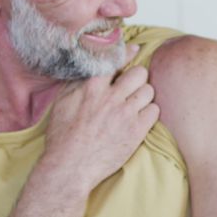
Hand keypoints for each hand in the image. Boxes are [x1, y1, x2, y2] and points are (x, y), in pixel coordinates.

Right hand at [40, 43, 159, 192]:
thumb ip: (79, 79)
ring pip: (149, 90)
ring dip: (143, 95)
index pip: (116, 59)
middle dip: (137, 78)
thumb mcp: (62, 100)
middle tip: (131, 88)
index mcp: (91, 86)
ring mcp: (125, 114)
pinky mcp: (136, 131)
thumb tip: (93, 63)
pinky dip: (148, 113)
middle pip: (140, 73)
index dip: (128, 53)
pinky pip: (154, 111)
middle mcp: (110, 97)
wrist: (70, 167)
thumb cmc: (63, 135)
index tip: (135, 50)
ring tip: (134, 104)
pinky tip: (138, 118)